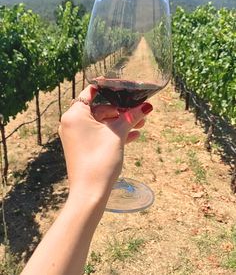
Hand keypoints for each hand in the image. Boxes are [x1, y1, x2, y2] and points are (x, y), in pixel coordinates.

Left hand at [58, 85, 152, 201]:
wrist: (90, 193)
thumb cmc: (100, 159)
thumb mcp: (118, 134)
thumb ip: (131, 117)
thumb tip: (147, 106)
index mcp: (74, 114)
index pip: (91, 92)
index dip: (108, 88)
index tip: (122, 85)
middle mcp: (71, 123)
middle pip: (99, 109)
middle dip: (121, 111)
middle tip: (139, 112)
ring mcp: (76, 136)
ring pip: (101, 123)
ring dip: (120, 123)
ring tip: (140, 125)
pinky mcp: (81, 147)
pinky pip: (98, 134)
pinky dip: (113, 133)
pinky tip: (133, 136)